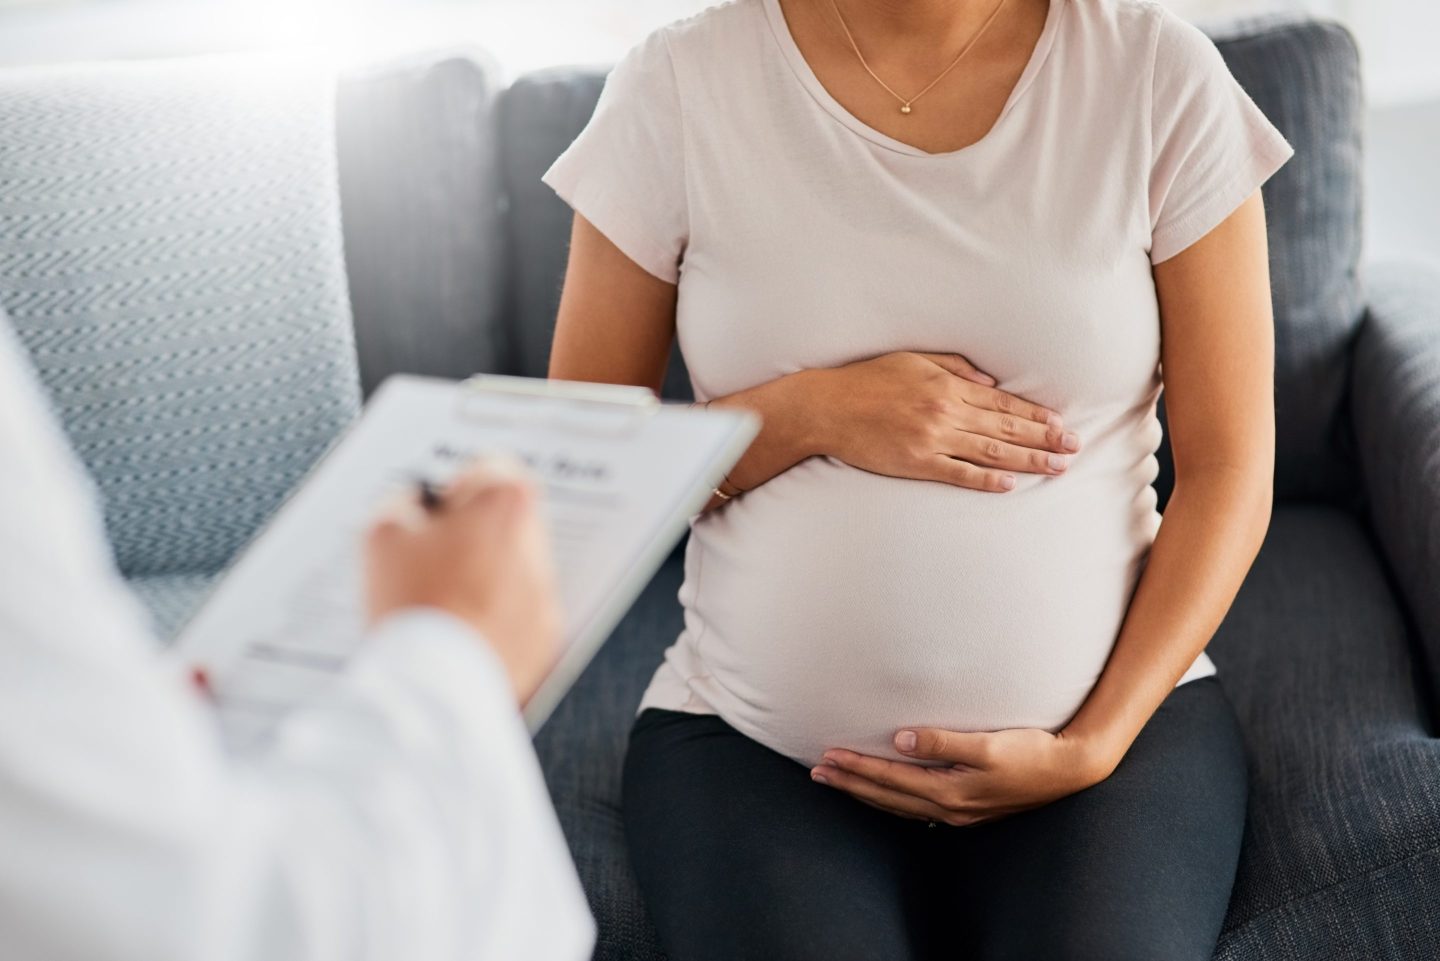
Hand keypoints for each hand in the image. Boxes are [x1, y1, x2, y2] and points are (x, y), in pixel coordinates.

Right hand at [365, 456, 562, 704]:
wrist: (435, 686)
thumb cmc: (412, 602)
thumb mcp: (382, 532)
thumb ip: (403, 502)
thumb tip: (416, 507)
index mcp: (505, 503)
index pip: (490, 469)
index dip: (454, 489)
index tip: (434, 514)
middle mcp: (538, 544)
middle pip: (507, 520)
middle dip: (473, 532)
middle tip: (431, 559)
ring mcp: (545, 595)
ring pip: (513, 569)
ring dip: (484, 576)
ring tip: (440, 602)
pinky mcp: (544, 639)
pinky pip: (519, 615)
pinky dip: (494, 619)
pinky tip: (457, 633)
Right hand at [806, 352, 1081, 491]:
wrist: (827, 407)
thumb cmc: (867, 380)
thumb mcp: (914, 360)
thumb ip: (955, 368)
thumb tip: (991, 382)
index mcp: (948, 386)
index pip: (1003, 403)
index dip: (1036, 415)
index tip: (1061, 424)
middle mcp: (946, 412)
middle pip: (1006, 428)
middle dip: (1044, 439)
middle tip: (1075, 448)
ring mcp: (932, 440)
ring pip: (991, 452)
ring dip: (1028, 461)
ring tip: (1056, 467)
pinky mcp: (916, 463)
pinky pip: (958, 474)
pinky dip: (985, 481)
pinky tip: (1010, 485)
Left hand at [809, 726, 1113, 825]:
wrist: (1071, 769)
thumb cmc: (1031, 751)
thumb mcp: (988, 744)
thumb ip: (943, 741)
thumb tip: (900, 738)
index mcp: (950, 791)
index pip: (890, 780)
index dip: (857, 767)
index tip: (828, 756)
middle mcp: (950, 807)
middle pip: (887, 797)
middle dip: (851, 783)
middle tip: (818, 772)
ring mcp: (959, 811)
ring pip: (899, 805)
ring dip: (866, 793)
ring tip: (839, 780)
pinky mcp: (968, 807)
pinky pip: (916, 807)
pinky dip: (892, 799)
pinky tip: (884, 793)